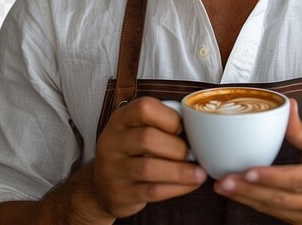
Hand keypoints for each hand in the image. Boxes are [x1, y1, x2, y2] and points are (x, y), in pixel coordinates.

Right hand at [92, 96, 206, 217]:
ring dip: (180, 171)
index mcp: (121, 118)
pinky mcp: (120, 193)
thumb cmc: (131, 150)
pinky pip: (151, 191)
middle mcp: (112, 141)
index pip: (145, 108)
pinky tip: (190, 184)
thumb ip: (160, 122)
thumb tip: (198, 126)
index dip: (170, 117)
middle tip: (193, 154)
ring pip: (149, 167)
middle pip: (148, 138)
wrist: (103, 185)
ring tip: (199, 173)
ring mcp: (112, 168)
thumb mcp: (137, 128)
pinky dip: (176, 188)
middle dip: (177, 148)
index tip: (184, 128)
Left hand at [214, 98, 301, 223]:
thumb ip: (301, 130)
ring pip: (272, 208)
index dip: (271, 177)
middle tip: (223, 180)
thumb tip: (287, 106)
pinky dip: (253, 203)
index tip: (249, 171)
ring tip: (222, 186)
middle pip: (278, 198)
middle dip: (248, 190)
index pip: (296, 180)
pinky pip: (272, 213)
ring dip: (246, 198)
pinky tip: (236, 193)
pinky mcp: (296, 221)